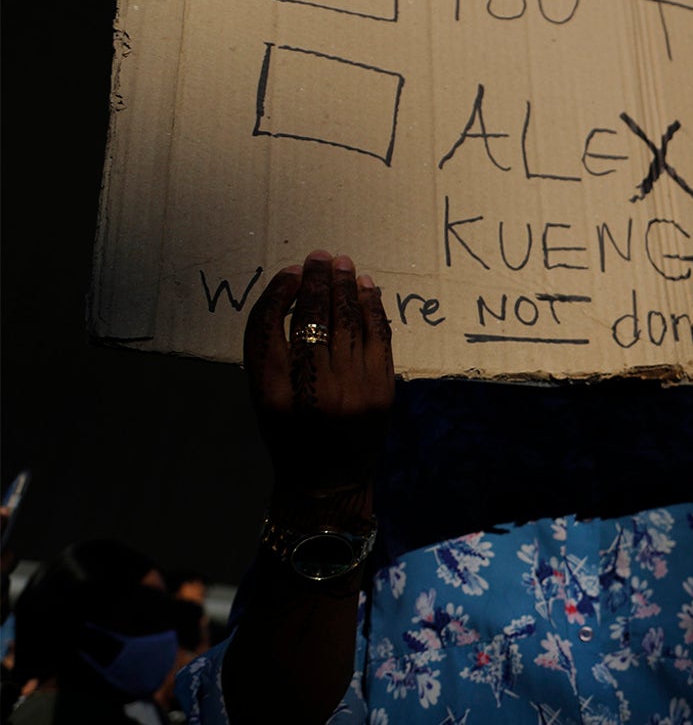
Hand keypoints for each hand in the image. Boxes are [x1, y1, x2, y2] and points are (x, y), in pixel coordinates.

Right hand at [244, 250, 394, 499]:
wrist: (329, 481)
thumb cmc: (289, 437)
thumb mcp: (264, 401)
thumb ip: (272, 356)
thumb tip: (297, 296)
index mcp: (270, 395)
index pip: (268, 329)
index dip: (278, 295)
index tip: (290, 274)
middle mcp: (311, 391)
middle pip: (311, 320)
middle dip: (316, 283)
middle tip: (319, 257)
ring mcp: (351, 391)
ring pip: (347, 323)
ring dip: (344, 288)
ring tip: (342, 264)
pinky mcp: (381, 390)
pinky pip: (377, 337)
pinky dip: (372, 308)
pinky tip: (366, 288)